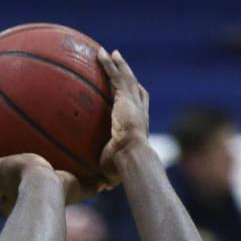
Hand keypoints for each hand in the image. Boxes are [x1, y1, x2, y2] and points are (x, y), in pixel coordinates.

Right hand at [0, 140, 99, 213]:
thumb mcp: (79, 187)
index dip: (12, 203)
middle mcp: (9, 196)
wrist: (42, 187)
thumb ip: (94, 185)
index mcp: (25, 200)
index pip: (15, 203)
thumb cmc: (59, 192)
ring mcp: (1, 184)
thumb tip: (111, 184)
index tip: (13, 200)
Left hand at [97, 48, 149, 181]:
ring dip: (119, 65)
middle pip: (137, 90)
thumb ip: (107, 176)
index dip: (136, 102)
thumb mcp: (113, 172)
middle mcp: (140, 112)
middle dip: (130, 77)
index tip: (130, 96)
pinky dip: (109, 64)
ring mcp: (134, 103)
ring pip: (126, 78)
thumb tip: (100, 187)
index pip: (140, 111)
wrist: (132, 157)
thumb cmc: (124, 169)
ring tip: (110, 53)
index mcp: (140, 128)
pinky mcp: (126, 97)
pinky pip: (116, 76)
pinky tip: (100, 53)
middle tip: (122, 67)